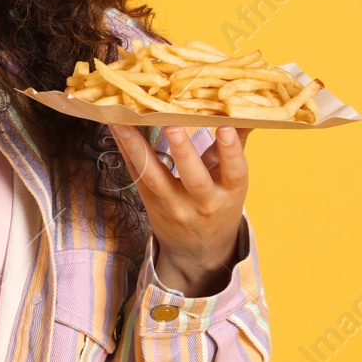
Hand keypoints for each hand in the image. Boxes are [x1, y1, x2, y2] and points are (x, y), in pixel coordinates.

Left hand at [107, 123, 251, 296]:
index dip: (231, 151)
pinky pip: (137, 175)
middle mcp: (203, 202)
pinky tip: (116, 128)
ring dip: (137, 147)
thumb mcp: (232, 181)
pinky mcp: (150, 203)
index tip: (225, 127)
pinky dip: (125, 150)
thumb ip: (235, 145)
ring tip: (123, 120)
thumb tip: (246, 110)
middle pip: (193, 178)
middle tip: (173, 125)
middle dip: (184, 152)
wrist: (199, 251)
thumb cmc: (220, 204)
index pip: (235, 172)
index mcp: (230, 192)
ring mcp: (174, 205)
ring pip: (154, 176)